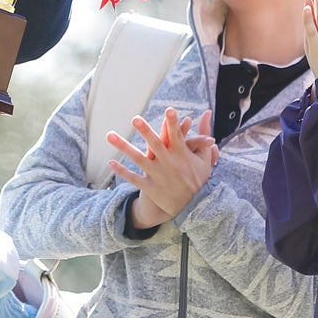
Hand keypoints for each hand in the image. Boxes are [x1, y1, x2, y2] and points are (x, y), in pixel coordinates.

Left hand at [108, 108, 219, 229]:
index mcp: (182, 155)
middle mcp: (169, 164)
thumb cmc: (198, 178)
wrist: (193, 208)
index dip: (174, 123)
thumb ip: (204, 133)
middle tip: (135, 119)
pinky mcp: (150, 187)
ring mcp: (158, 176)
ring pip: (139, 159)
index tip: (169, 110)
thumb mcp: (204, 157)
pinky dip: (122, 171)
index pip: (178, 136)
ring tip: (110, 135)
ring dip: (124, 147)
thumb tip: (207, 112)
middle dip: (146, 131)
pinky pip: (133, 178)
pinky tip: (110, 161)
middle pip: (155, 145)